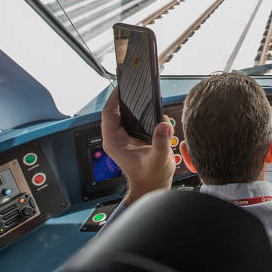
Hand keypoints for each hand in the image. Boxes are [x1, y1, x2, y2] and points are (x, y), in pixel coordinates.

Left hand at [101, 87, 175, 205]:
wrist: (152, 186)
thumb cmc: (151, 176)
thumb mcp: (158, 159)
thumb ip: (161, 142)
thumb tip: (163, 125)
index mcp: (114, 142)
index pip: (108, 113)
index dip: (114, 97)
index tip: (123, 86)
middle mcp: (116, 138)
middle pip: (116, 111)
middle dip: (126, 99)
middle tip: (136, 87)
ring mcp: (124, 137)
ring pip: (125, 114)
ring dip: (134, 106)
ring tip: (144, 96)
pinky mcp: (133, 137)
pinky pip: (134, 120)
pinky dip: (142, 114)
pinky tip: (152, 111)